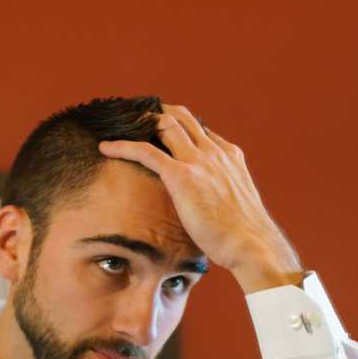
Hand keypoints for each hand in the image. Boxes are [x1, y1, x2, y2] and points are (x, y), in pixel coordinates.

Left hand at [98, 102, 300, 292]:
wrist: (252, 245)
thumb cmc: (244, 237)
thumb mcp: (236, 207)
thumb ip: (221, 197)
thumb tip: (209, 211)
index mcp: (229, 156)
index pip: (200, 130)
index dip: (179, 125)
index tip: (161, 128)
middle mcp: (214, 152)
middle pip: (182, 118)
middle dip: (157, 113)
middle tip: (135, 117)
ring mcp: (199, 160)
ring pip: (164, 125)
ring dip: (139, 122)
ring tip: (118, 124)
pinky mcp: (183, 175)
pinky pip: (146, 151)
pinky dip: (123, 146)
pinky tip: (105, 147)